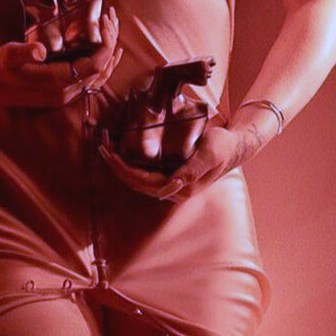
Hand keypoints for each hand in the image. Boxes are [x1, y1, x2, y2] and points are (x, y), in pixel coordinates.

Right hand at [0, 10, 122, 108]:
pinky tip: (107, 54)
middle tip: (111, 18)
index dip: (105, 45)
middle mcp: (66, 92)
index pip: (93, 65)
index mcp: (57, 82)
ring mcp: (66, 95)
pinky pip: (91, 81)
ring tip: (114, 32)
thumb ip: (24, 52)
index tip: (105, 22)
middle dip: (110, 44)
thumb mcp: (8, 55)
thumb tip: (40, 50)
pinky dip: (103, 66)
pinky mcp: (63, 93)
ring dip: (109, 55)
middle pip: (101, 70)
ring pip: (99, 77)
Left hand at [99, 125, 240, 202]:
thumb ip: (193, 169)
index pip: (144, 182)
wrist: (234, 146)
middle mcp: (173, 189)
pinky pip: (144, 171)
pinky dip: (129, 162)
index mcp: (182, 188)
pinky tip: (120, 151)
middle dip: (117, 166)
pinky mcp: (170, 173)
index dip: (124, 169)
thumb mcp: (210, 153)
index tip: (110, 154)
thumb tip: (173, 184)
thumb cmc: (222, 146)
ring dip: (120, 164)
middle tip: (101, 146)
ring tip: (105, 147)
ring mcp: (171, 182)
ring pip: (138, 178)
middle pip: (137, 182)